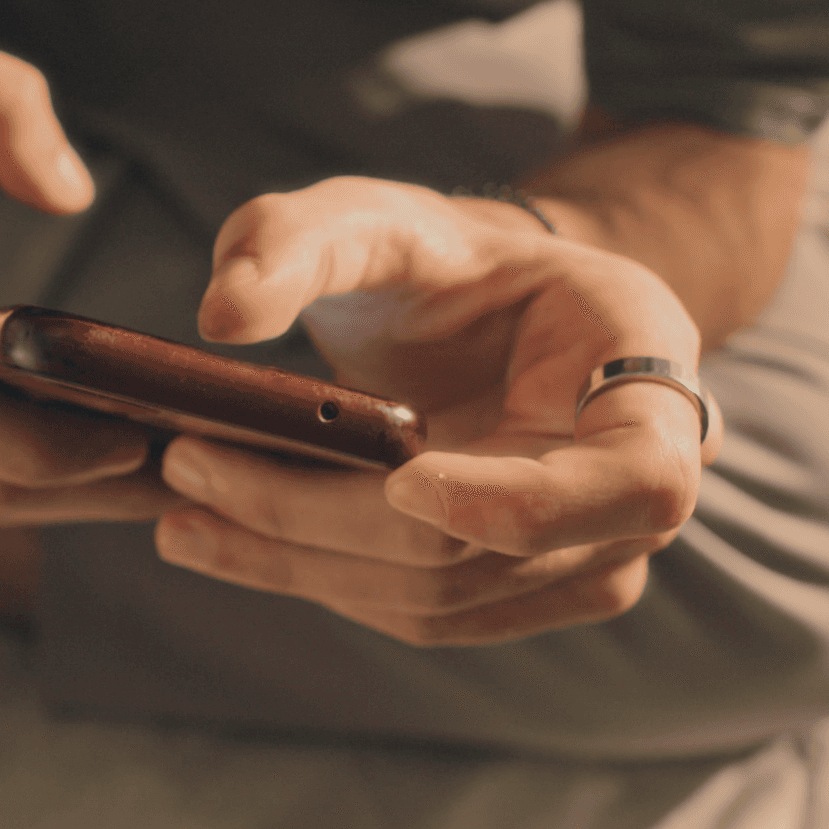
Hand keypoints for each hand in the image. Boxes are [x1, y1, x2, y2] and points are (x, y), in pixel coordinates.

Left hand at [153, 177, 720, 644]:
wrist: (479, 312)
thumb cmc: (444, 259)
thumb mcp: (373, 214)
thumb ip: (298, 239)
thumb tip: (222, 316)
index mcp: (647, 369)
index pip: (632, 480)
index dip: (521, 503)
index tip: (400, 480)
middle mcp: (639, 482)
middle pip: (482, 550)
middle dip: (321, 520)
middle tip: (191, 468)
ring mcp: (585, 553)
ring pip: (435, 598)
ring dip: (296, 565)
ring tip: (181, 514)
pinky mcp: (517, 593)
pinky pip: (415, 614)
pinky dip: (315, 580)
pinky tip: (229, 538)